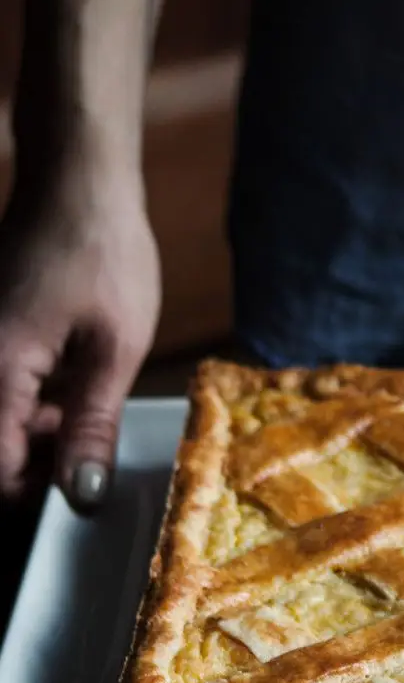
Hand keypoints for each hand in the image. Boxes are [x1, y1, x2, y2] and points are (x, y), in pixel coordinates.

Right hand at [0, 166, 159, 511]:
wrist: (78, 185)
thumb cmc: (102, 255)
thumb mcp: (114, 350)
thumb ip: (92, 425)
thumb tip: (80, 492)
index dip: (32, 496)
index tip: (77, 497)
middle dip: (36, 462)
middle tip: (92, 452)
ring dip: (36, 432)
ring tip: (88, 415)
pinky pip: (2, 388)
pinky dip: (32, 402)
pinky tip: (72, 390)